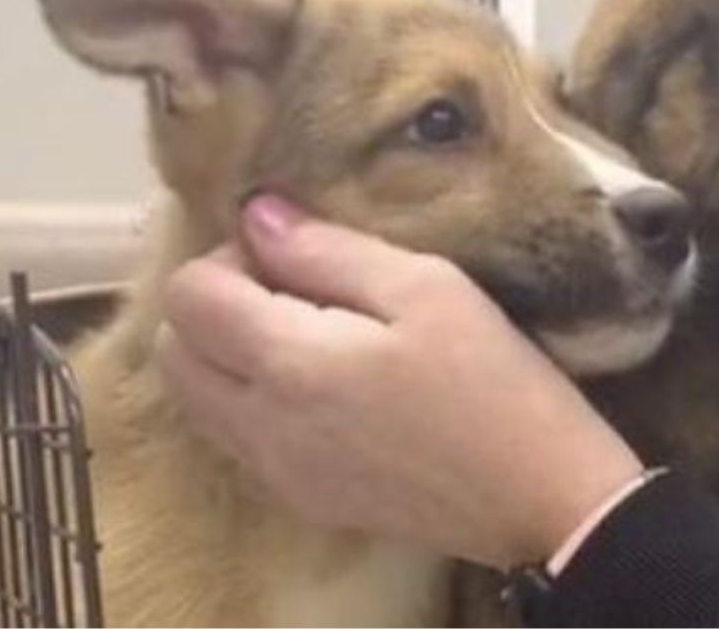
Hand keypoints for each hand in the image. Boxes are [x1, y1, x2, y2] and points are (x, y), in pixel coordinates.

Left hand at [157, 195, 644, 569]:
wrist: (542, 497)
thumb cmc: (496, 380)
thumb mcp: (427, 288)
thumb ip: (328, 250)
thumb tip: (257, 217)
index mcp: (287, 364)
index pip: (190, 295)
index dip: (231, 257)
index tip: (297, 256)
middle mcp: (259, 428)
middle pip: (176, 351)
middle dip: (217, 306)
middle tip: (297, 291)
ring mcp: (276, 473)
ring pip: (199, 399)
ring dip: (229, 354)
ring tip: (314, 337)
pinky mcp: (303, 500)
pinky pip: (239, 438)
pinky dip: (254, 398)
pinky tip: (329, 387)